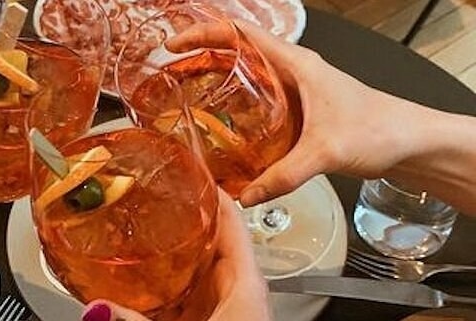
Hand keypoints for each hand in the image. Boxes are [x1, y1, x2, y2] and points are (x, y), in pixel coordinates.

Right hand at [80, 190, 270, 320]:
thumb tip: (96, 310)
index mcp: (245, 288)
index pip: (233, 224)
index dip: (213, 192)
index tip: (190, 168)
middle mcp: (237, 294)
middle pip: (212, 242)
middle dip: (182, 219)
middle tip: (151, 197)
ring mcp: (223, 310)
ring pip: (197, 269)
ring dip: (172, 251)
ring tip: (140, 231)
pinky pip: (186, 295)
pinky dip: (166, 283)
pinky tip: (142, 282)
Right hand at [164, 22, 450, 207]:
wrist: (409, 141)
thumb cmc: (379, 127)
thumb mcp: (326, 150)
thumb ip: (284, 175)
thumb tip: (245, 195)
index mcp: (296, 64)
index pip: (240, 34)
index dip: (203, 34)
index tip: (174, 46)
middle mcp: (292, 72)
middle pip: (236, 52)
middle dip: (200, 58)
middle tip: (169, 74)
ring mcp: (294, 91)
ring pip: (245, 76)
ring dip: (215, 81)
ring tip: (185, 98)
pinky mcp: (298, 111)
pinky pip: (257, 102)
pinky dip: (235, 108)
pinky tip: (222, 130)